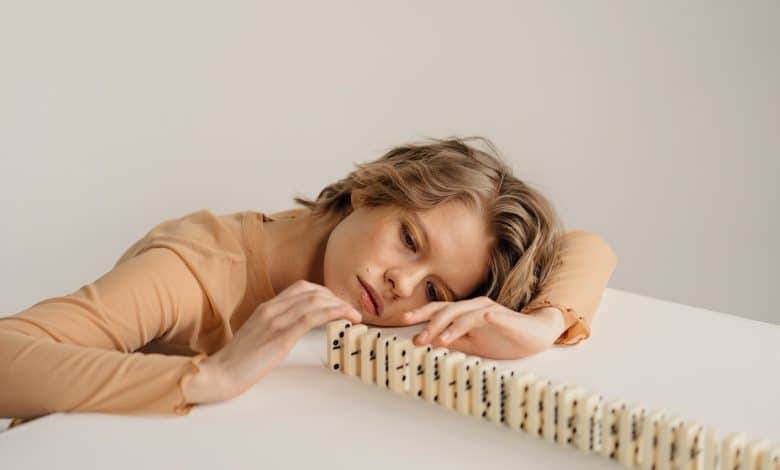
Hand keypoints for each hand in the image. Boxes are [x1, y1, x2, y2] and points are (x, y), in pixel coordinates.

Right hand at [202, 280, 361, 399]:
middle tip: (350, 311)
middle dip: (335, 297)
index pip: (300, 288)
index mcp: (266, 308)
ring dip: (340, 305)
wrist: (219, 374)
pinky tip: (346, 316)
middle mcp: (272, 309)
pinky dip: (334, 312)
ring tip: (354, 315)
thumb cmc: (237, 362)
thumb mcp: (258, 337)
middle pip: (311, 291)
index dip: (324, 292)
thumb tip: (295, 329)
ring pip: (315, 300)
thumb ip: (275, 328)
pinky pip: (312, 316)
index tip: (337, 303)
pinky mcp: (280, 336)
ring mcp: (275, 320)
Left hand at [400, 297, 564, 359]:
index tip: (402, 323)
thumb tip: (429, 343)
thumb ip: (454, 341)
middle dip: (429, 322)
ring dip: (451, 327)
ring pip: (465, 314)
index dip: (421, 315)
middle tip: (417, 338)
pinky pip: (492, 316)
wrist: (535, 336)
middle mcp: (475, 306)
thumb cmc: (503, 339)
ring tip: (440, 341)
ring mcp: (490, 309)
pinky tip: (477, 322)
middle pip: (447, 309)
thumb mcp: (473, 344)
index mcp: (465, 312)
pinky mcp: (505, 316)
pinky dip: (483, 318)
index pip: (438, 311)